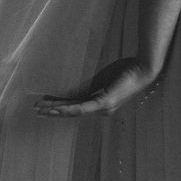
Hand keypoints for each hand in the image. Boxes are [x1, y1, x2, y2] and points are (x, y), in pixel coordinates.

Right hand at [34, 58, 154, 117]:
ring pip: (74, 111)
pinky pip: (83, 107)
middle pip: (72, 111)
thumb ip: (92, 81)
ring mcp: (103, 107)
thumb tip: (76, 78)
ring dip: (56, 111)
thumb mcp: (105, 75)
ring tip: (40, 110)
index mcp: (100, 102)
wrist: (145, 68)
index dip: (59, 105)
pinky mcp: (105, 102)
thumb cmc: (128, 70)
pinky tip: (57, 108)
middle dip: (53, 111)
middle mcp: (100, 108)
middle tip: (36, 111)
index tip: (44, 103)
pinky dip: (68, 108)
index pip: (75, 105)